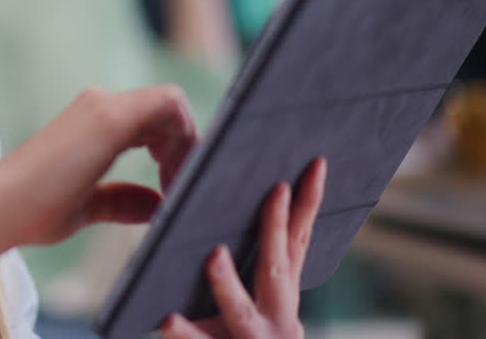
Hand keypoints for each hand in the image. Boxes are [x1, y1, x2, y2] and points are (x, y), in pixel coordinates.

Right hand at [0, 86, 197, 248]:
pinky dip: (183, 138)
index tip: (173, 184)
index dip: (175, 144)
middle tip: (181, 188)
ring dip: (187, 142)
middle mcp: (99, 103)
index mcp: (92, 119)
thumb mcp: (87, 206)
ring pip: (172, 101)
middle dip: (186, 145)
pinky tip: (171, 178)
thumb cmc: (33, 212)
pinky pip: (168, 106)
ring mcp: (103, 106)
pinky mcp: (108, 118)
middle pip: (167, 106)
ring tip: (177, 186)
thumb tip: (155, 204)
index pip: (153, 116)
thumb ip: (122, 200)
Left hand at [161, 157, 327, 338]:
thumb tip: (225, 213)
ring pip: (241, 314)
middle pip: (278, 271)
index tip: (316, 164)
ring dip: (229, 284)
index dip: (309, 205)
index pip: (298, 244)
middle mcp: (277, 321)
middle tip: (275, 189)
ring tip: (214, 255)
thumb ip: (253, 270)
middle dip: (276, 231)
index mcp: (281, 298)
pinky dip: (187, 334)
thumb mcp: (253, 308)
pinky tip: (168, 318)